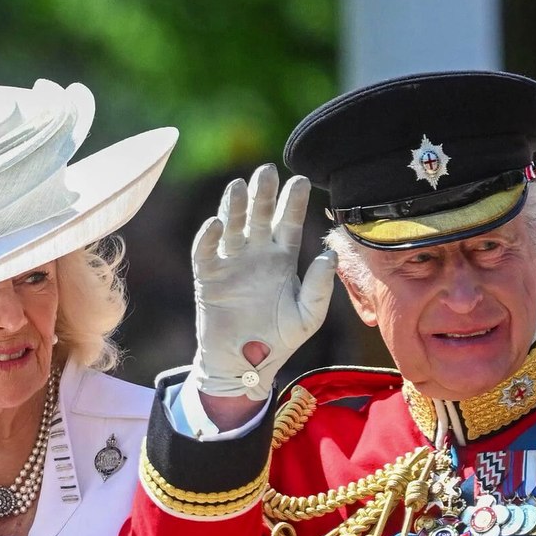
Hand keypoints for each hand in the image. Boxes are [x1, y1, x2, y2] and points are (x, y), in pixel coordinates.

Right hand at [190, 164, 335, 399]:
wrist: (244, 365)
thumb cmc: (279, 340)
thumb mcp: (307, 317)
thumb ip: (319, 287)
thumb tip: (329, 255)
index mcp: (282, 258)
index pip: (288, 223)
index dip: (293, 202)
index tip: (301, 181)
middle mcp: (256, 254)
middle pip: (259, 215)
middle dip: (263, 193)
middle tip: (267, 170)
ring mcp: (231, 262)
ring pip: (232, 226)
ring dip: (234, 206)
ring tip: (239, 186)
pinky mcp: (207, 276)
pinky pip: (206, 251)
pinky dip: (208, 237)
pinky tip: (216, 224)